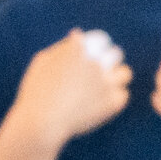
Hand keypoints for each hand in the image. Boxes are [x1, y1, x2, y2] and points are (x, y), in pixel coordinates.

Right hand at [6, 28, 132, 147]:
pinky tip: (100, 105)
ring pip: (125, 74)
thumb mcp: (41, 63)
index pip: (102, 40)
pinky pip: (122, 96)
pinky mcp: (113, 102)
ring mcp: (106, 82)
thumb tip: (78, 35)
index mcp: (79, 50)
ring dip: (117, 78)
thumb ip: (61, 47)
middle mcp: (96, 63)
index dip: (100, 48)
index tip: (95, 56)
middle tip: (100, 73)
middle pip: (116, 54)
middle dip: (111, 60)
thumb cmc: (35, 94)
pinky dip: (113, 100)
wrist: (39, 124)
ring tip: (104, 88)